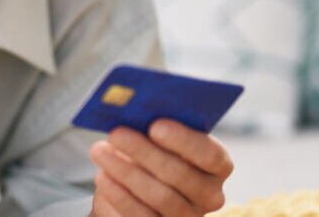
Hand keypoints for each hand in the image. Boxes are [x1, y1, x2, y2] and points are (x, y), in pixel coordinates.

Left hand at [89, 120, 233, 216]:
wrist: (139, 192)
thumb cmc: (154, 155)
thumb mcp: (160, 140)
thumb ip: (157, 127)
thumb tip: (133, 112)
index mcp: (218, 166)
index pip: (211, 155)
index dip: (184, 140)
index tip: (155, 126)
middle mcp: (209, 195)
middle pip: (180, 174)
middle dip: (145, 152)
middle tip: (117, 133)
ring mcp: (188, 216)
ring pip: (160, 196)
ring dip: (126, 172)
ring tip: (101, 152)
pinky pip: (142, 216)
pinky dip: (119, 194)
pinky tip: (103, 177)